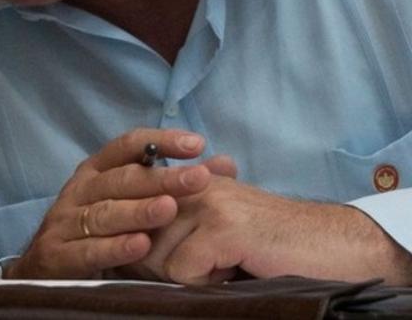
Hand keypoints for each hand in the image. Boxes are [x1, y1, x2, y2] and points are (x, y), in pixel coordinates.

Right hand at [6, 129, 231, 279]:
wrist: (45, 269)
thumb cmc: (98, 230)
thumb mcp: (130, 202)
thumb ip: (173, 185)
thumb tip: (226, 165)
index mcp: (96, 171)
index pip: (126, 146)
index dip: (160, 142)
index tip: (196, 144)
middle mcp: (79, 190)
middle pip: (121, 179)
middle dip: (160, 178)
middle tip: (198, 178)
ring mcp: (64, 221)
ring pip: (104, 214)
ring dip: (138, 211)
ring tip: (170, 209)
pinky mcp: (57, 253)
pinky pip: (90, 250)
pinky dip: (115, 247)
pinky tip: (141, 246)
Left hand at [130, 177, 411, 284]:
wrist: (335, 247)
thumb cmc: (272, 245)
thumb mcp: (217, 227)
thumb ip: (177, 226)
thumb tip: (128, 249)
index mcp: (186, 179)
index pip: (131, 210)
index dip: (135, 242)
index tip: (147, 260)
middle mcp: (191, 183)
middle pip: (138, 236)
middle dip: (160, 264)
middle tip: (206, 266)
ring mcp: (207, 202)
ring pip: (155, 254)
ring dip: (186, 274)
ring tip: (224, 265)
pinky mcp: (224, 228)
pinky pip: (183, 270)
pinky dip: (206, 284)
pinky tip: (235, 271)